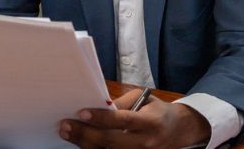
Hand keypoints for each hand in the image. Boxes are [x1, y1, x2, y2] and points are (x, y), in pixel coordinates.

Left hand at [59, 88, 211, 148]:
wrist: (177, 132)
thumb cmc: (157, 112)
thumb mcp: (144, 100)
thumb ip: (122, 103)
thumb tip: (96, 106)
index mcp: (151, 122)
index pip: (123, 120)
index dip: (102, 117)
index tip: (82, 112)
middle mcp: (145, 143)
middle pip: (111, 141)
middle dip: (85, 134)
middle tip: (66, 125)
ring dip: (85, 143)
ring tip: (68, 133)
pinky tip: (82, 142)